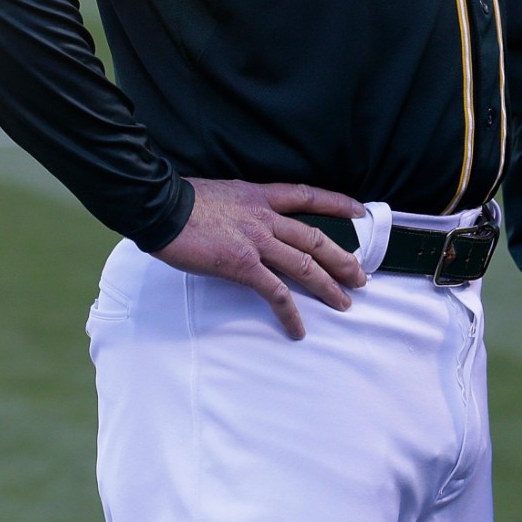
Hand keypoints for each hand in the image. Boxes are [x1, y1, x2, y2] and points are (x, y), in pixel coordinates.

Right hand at [151, 178, 367, 339]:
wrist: (161, 207)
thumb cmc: (183, 201)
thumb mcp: (223, 193)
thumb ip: (241, 206)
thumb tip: (244, 218)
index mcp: (260, 196)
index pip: (307, 195)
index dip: (336, 203)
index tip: (359, 211)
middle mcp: (265, 217)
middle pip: (314, 238)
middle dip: (342, 258)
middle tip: (360, 276)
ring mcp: (256, 241)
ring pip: (304, 265)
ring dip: (328, 286)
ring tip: (344, 303)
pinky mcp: (242, 265)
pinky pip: (275, 292)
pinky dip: (290, 312)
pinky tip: (298, 328)